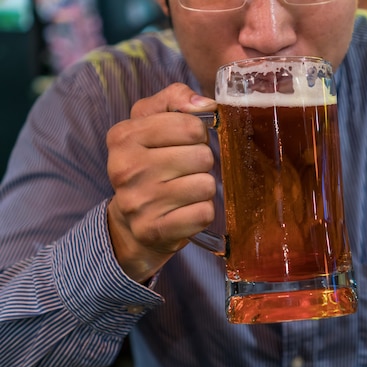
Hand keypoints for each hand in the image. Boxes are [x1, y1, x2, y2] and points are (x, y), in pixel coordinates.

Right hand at [106, 83, 216, 282]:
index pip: (190, 125)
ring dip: (204, 188)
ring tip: (186, 190)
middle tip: (186, 170)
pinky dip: (202, 212)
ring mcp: (138, 202)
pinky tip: (186, 210)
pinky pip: (203, 213)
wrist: (131, 221)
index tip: (186, 143)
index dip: (198, 134)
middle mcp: (125, 168)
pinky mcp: (154, 230)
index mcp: (124, 136)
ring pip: (206, 185)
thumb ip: (176, 99)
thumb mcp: (153, 121)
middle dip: (202, 162)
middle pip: (202, 156)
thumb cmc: (150, 162)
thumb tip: (206, 104)